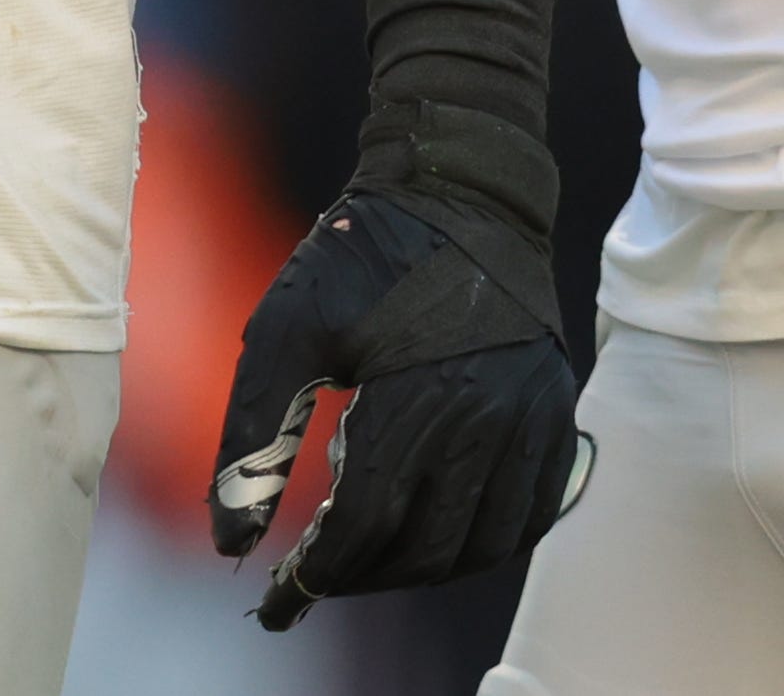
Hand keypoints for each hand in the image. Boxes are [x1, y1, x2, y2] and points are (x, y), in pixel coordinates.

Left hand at [205, 0, 587, 625]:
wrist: (461, 189)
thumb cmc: (362, 254)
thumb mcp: (285, 326)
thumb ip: (253, 432)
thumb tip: (228, 538)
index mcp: (421, 395)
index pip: (369, 525)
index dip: (319, 573)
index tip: (279, 594)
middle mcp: (490, 417)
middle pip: (426, 549)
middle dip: (362, 579)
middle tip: (315, 580)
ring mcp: (533, 418)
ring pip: (482, 546)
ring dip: (420, 570)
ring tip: (367, 563)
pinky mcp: (555, 413)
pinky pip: (527, 516)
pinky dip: (481, 546)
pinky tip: (435, 537)